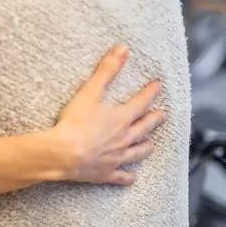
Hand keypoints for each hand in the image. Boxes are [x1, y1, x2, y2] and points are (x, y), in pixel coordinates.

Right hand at [51, 46, 165, 185]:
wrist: (63, 154)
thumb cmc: (75, 123)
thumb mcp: (90, 92)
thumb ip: (107, 70)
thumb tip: (122, 49)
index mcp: (122, 117)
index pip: (141, 102)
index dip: (150, 92)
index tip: (157, 86)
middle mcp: (125, 138)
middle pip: (144, 127)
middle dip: (154, 119)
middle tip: (162, 114)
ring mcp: (117, 157)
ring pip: (137, 152)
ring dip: (145, 146)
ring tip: (151, 143)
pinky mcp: (105, 173)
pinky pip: (121, 176)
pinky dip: (127, 176)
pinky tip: (132, 177)